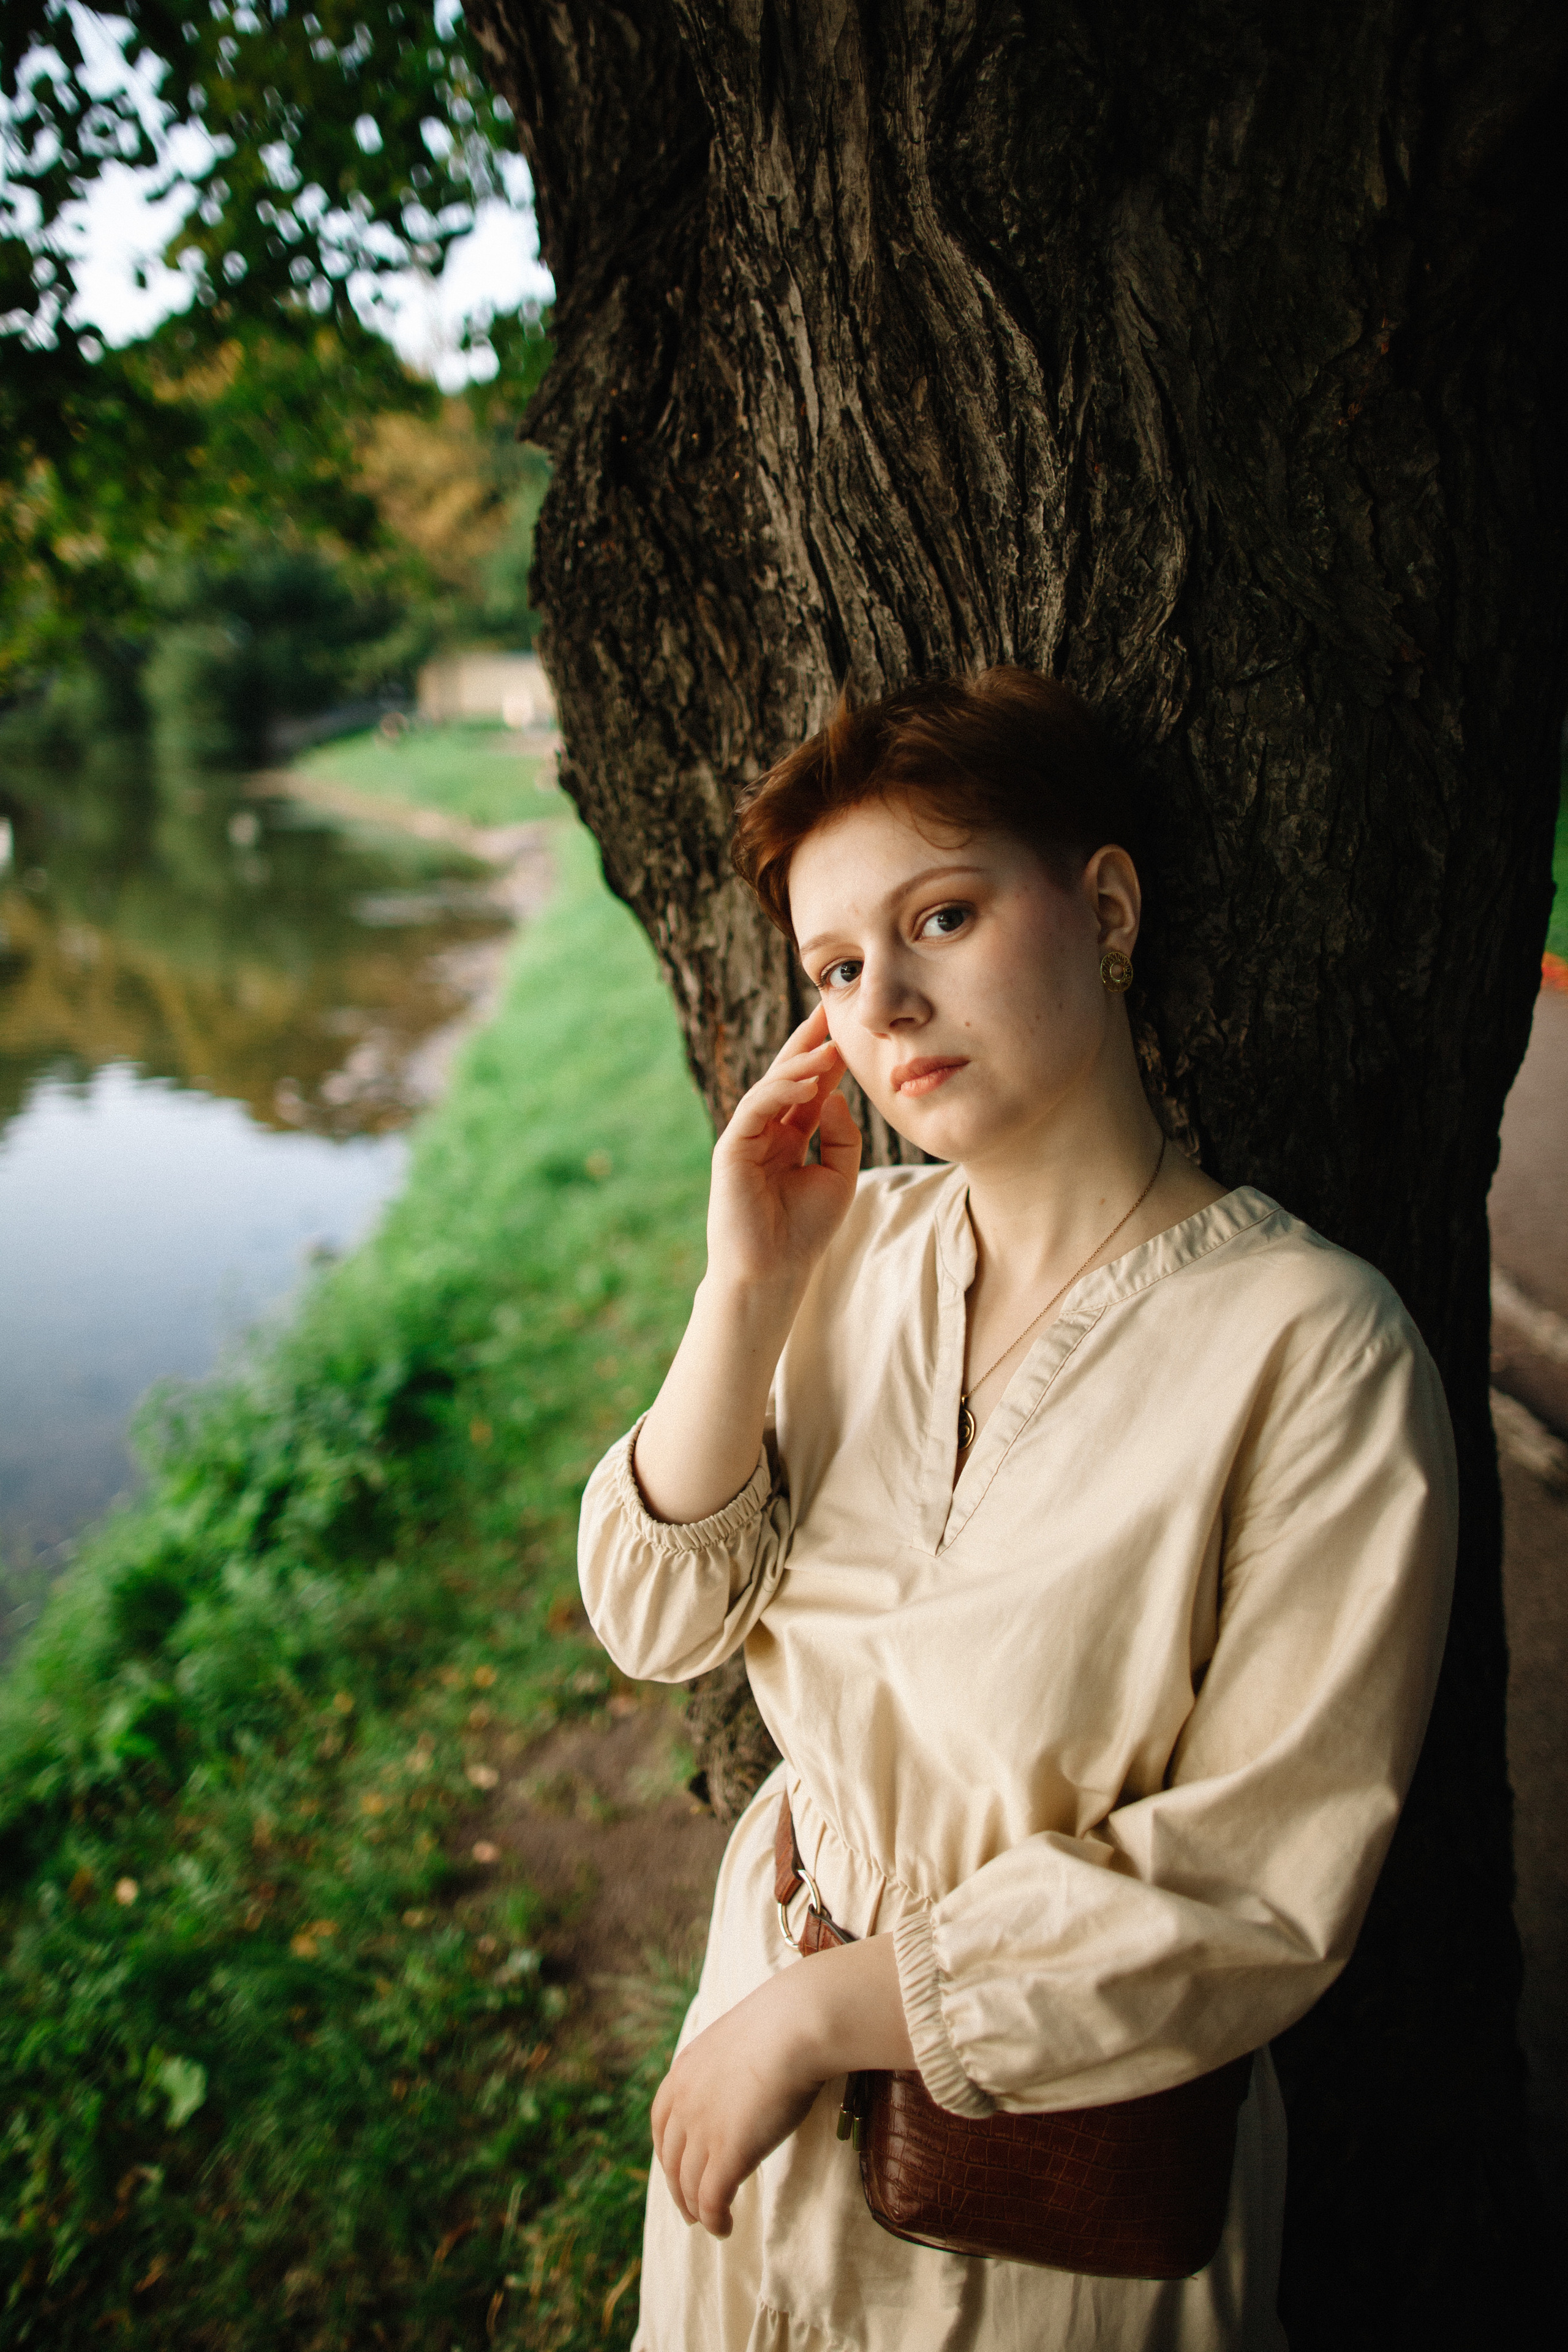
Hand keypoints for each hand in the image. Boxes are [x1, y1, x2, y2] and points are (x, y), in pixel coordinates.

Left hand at [650, 1980, 822, 2236]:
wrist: (795, 2024)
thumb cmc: (784, 2024)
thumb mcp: (739, 2039)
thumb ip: (729, 2064)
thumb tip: (746, 2074)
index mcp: (684, 2071)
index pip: (661, 2123)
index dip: (667, 2153)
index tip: (677, 2169)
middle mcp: (685, 2102)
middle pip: (671, 2159)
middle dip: (678, 2189)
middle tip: (690, 2210)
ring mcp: (704, 2129)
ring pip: (689, 2185)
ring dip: (697, 2210)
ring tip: (712, 2224)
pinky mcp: (728, 2153)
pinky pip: (712, 2200)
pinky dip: (714, 2219)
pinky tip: (725, 2227)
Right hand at [706, 1002, 861, 1298]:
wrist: (774, 1273)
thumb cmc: (804, 1232)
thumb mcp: (838, 1177)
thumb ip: (842, 1135)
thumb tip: (833, 1093)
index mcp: (790, 1137)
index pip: (810, 1087)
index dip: (829, 1057)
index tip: (852, 1027)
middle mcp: (766, 1131)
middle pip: (788, 1076)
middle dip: (809, 1042)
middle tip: (831, 1007)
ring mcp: (746, 1138)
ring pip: (772, 1087)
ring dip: (802, 1064)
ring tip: (831, 1046)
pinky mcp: (730, 1148)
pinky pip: (755, 1108)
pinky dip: (781, 1091)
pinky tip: (810, 1080)